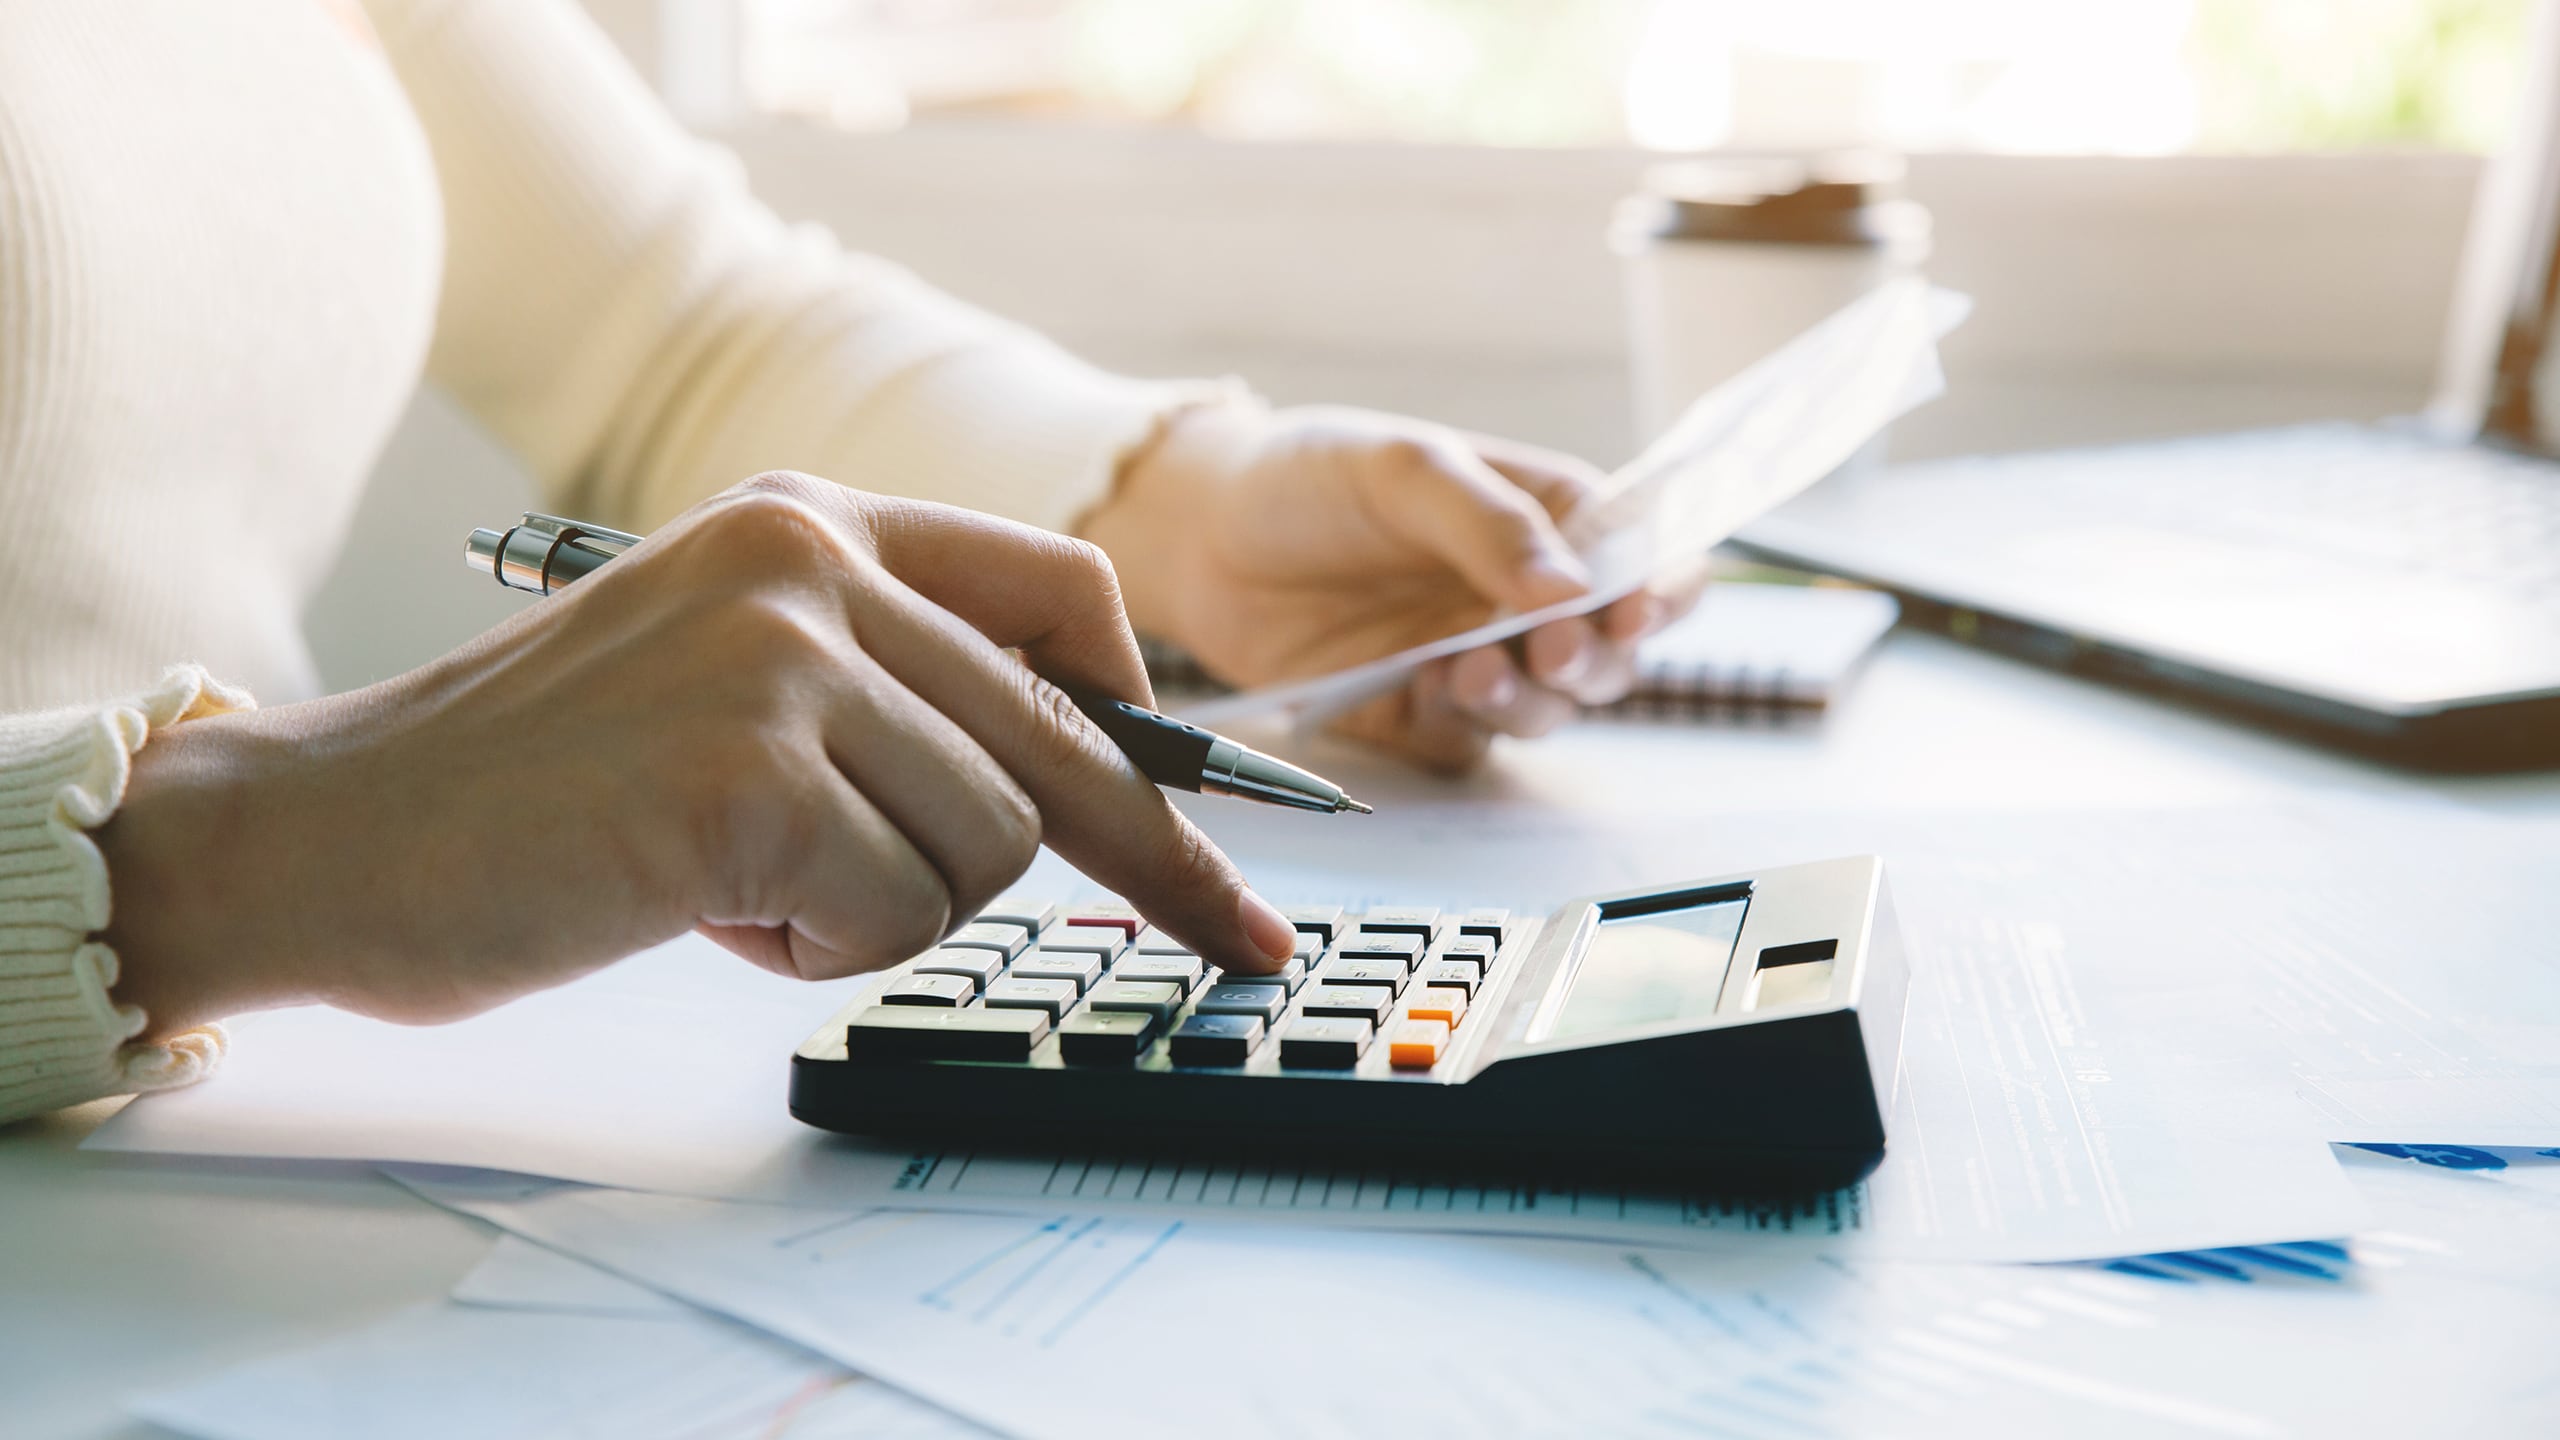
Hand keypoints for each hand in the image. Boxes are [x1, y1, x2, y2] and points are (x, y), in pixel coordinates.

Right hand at [95, 474, 1299, 1033]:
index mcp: (813, 517)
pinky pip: (892, 913)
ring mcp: (781, 657)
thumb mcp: (730, 672)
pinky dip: (815, 949)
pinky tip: (701, 905)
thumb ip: (886, 684)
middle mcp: (811, 559)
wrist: (337, 833)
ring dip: (883, 909)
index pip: (1062, 600)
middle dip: (1153, 863)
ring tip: (743, 882)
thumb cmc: (539, 785)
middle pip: (1062, 741)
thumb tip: (1083, 771)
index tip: (1216, 828)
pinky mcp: (748, 772)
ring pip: (984, 845)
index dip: (1154, 729)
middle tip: (1242, 942)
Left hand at [1082, 400, 1692, 771]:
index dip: (1659, 591)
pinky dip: (1460, 726)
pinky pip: (1466, 741)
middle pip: (1609, 653)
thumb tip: (1573, 588)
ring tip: (1471, 669)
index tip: (1637, 610)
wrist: (1200, 537)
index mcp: (1547, 521)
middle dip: (1593, 660)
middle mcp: (1521, 598)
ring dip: (1527, 700)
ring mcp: (1474, 659)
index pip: (1642, 560)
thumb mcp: (1404, 469)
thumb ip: (1489, 525)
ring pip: (1547, 709)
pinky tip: (1425, 691)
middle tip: (1551, 651)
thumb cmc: (1307, 477)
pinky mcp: (1418, 712)